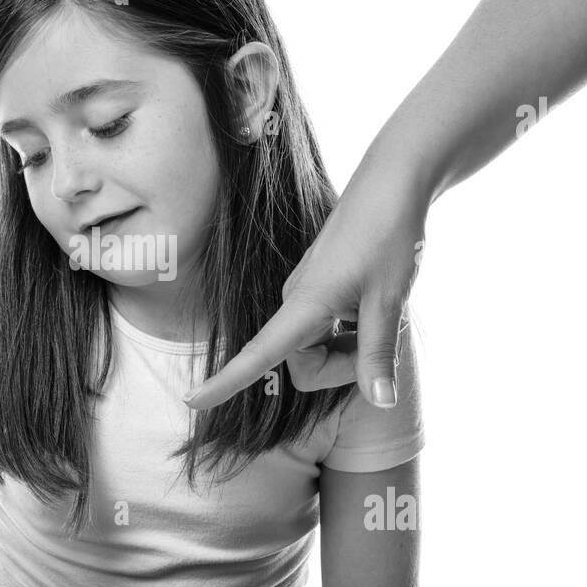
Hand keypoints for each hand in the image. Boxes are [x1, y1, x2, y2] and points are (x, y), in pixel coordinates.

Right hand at [183, 149, 427, 409]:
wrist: (393, 183)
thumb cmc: (390, 235)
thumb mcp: (390, 300)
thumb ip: (379, 355)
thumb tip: (382, 404)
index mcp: (305, 305)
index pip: (257, 355)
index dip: (226, 382)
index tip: (193, 401)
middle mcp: (296, 302)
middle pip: (307, 367)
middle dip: (344, 366)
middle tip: (386, 332)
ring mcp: (306, 296)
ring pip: (321, 351)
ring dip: (354, 346)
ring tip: (385, 309)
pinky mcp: (318, 291)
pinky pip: (328, 331)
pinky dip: (354, 330)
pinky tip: (375, 301)